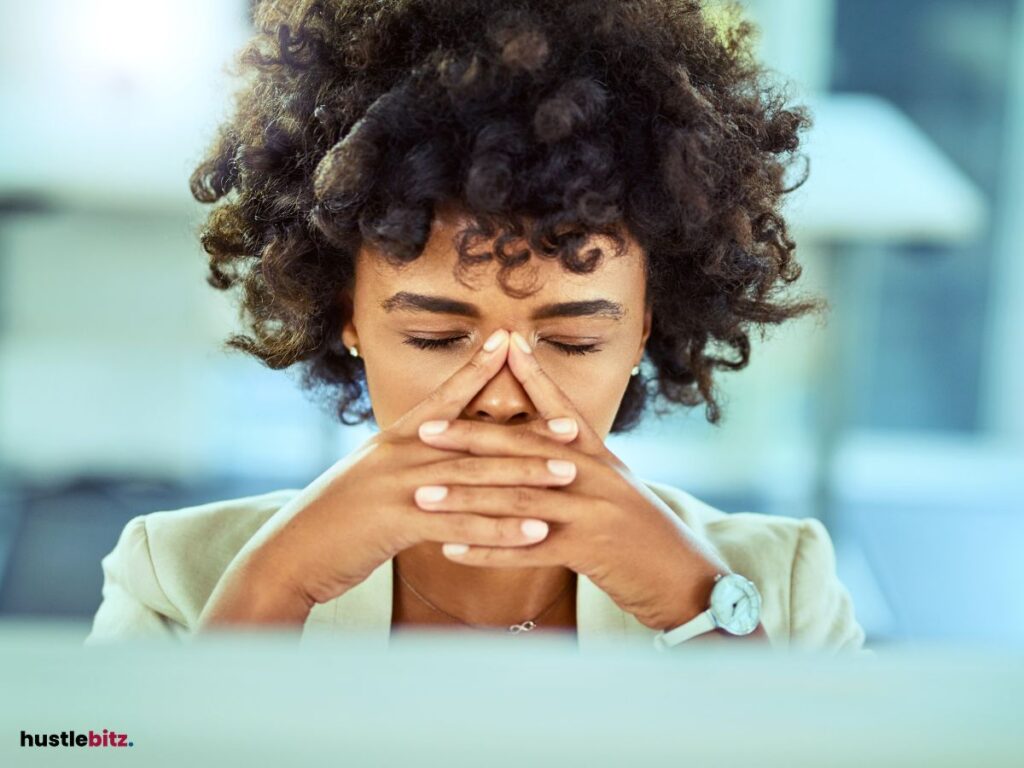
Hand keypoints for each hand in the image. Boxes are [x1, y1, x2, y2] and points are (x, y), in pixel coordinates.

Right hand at [206, 328, 578, 621]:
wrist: (288, 555)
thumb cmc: (332, 520)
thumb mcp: (367, 478)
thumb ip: (403, 461)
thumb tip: (432, 451)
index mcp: (394, 440)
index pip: (444, 397)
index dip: (477, 369)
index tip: (510, 342)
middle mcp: (399, 455)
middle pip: (474, 439)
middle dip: (526, 432)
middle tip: (572, 426)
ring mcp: (398, 486)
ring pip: (475, 479)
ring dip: (526, 478)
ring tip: (569, 476)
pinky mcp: (397, 523)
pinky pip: (460, 524)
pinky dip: (501, 530)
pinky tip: (537, 533)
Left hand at [414, 330, 738, 631]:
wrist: (688, 580)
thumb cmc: (647, 539)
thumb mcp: (618, 492)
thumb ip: (582, 470)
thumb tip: (546, 451)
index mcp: (601, 458)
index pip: (561, 409)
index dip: (533, 377)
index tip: (502, 346)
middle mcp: (596, 476)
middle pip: (524, 449)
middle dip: (471, 439)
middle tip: (424, 432)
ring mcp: (593, 510)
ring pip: (517, 498)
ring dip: (465, 499)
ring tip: (423, 495)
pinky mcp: (590, 550)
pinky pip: (528, 548)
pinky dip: (488, 550)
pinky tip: (451, 551)